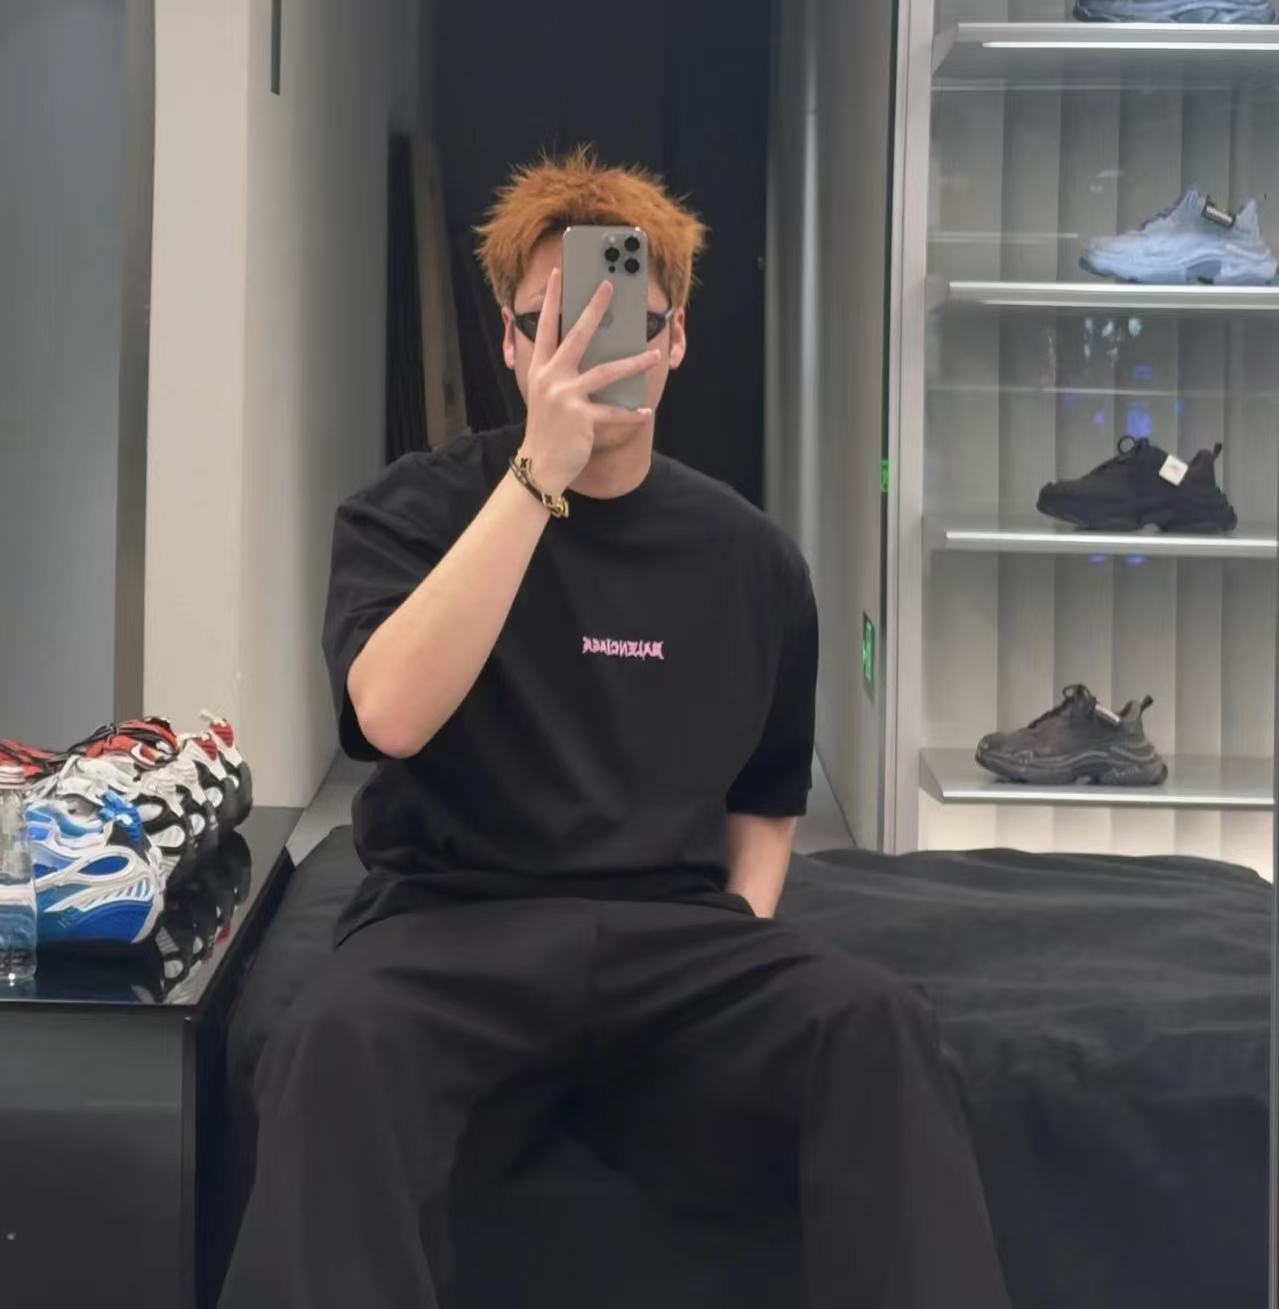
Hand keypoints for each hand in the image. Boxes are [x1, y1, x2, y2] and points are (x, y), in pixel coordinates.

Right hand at [519, 266, 660, 494]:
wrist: (540, 464)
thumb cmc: (547, 429)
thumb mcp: (545, 395)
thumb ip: (559, 374)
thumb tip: (590, 354)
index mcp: (540, 370)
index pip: (546, 327)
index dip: (552, 300)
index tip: (558, 275)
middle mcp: (550, 378)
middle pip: (577, 336)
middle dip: (594, 309)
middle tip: (609, 287)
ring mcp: (565, 397)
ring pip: (606, 372)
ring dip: (633, 363)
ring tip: (654, 356)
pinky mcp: (580, 417)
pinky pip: (613, 412)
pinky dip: (631, 414)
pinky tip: (646, 412)